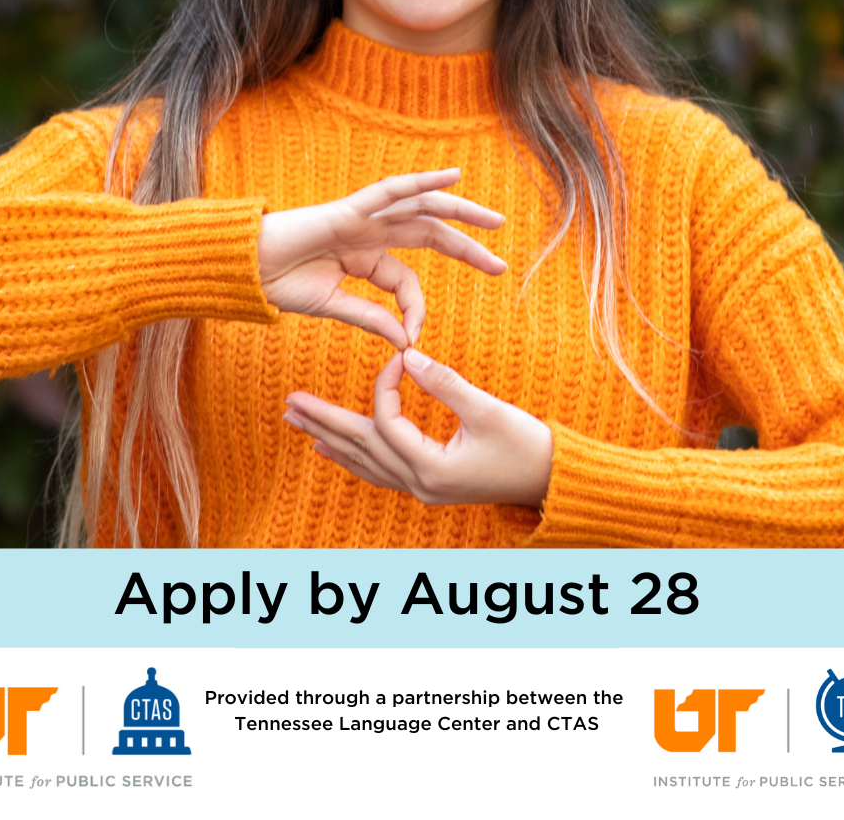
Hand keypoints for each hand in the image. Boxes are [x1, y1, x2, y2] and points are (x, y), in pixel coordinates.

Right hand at [257, 170, 504, 349]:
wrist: (244, 269)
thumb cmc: (279, 284)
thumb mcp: (334, 306)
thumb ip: (371, 317)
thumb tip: (404, 338)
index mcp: (366, 258)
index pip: (407, 280)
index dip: (416, 309)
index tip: (413, 338)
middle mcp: (370, 233)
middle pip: (430, 234)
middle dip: (467, 247)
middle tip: (501, 263)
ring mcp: (362, 218)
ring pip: (422, 208)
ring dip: (461, 210)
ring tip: (495, 222)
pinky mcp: (349, 208)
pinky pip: (392, 190)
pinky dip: (423, 181)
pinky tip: (453, 176)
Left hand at [283, 347, 554, 507]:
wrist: (553, 482)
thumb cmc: (527, 446)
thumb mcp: (488, 410)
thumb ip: (445, 383)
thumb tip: (407, 353)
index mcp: (432, 469)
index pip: (387, 423)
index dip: (384, 385)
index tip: (396, 355)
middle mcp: (420, 486)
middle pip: (361, 449)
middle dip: (324, 423)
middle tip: (290, 404)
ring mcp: (423, 490)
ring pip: (366, 464)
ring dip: (332, 440)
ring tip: (300, 425)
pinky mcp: (430, 486)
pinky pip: (380, 473)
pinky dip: (354, 458)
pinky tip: (332, 450)